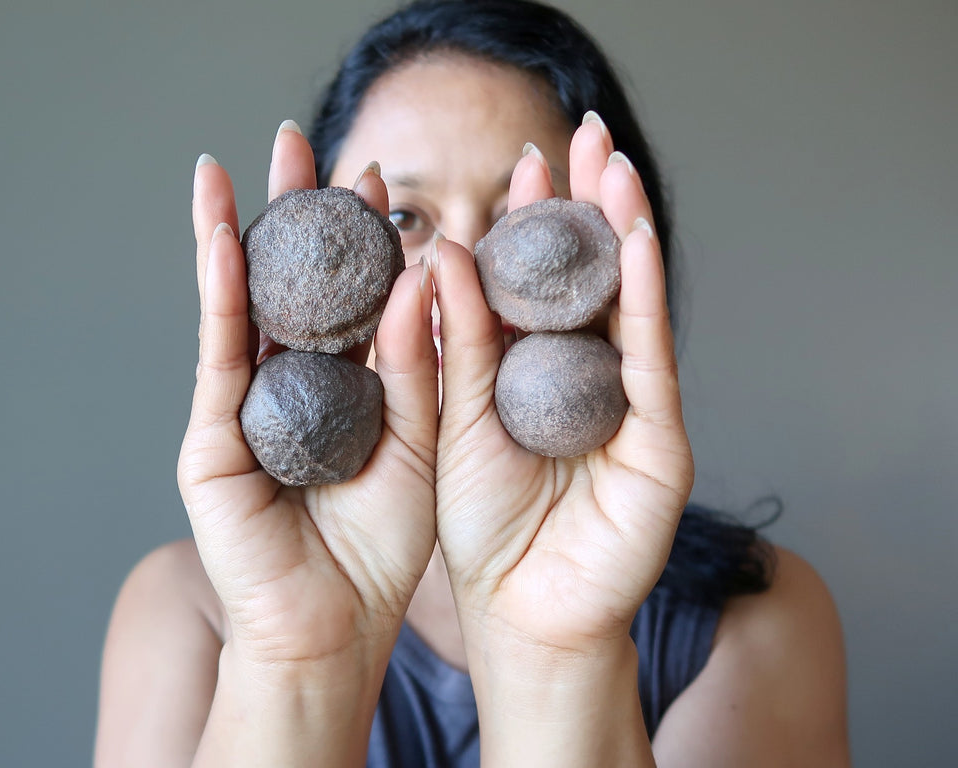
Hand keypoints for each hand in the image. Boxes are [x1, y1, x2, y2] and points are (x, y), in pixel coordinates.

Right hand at [178, 124, 439, 671]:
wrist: (336, 628)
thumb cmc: (385, 547)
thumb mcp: (421, 441)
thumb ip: (414, 363)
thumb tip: (420, 272)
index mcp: (347, 386)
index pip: (352, 296)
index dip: (363, 238)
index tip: (379, 179)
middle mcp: (294, 386)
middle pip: (296, 285)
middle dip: (297, 214)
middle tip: (302, 141)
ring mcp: (247, 407)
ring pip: (247, 305)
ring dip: (244, 231)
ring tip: (247, 161)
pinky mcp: (211, 437)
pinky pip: (218, 355)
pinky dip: (217, 295)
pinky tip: (217, 235)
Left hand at [431, 116, 693, 654]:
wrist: (523, 615)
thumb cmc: (480, 528)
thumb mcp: (452, 422)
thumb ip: (457, 343)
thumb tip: (443, 253)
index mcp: (526, 373)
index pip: (531, 285)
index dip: (528, 225)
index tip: (519, 164)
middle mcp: (581, 379)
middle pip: (585, 280)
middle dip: (584, 210)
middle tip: (582, 137)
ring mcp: (627, 404)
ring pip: (625, 305)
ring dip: (623, 234)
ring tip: (614, 167)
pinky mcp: (661, 438)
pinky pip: (652, 359)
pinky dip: (646, 300)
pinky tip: (638, 242)